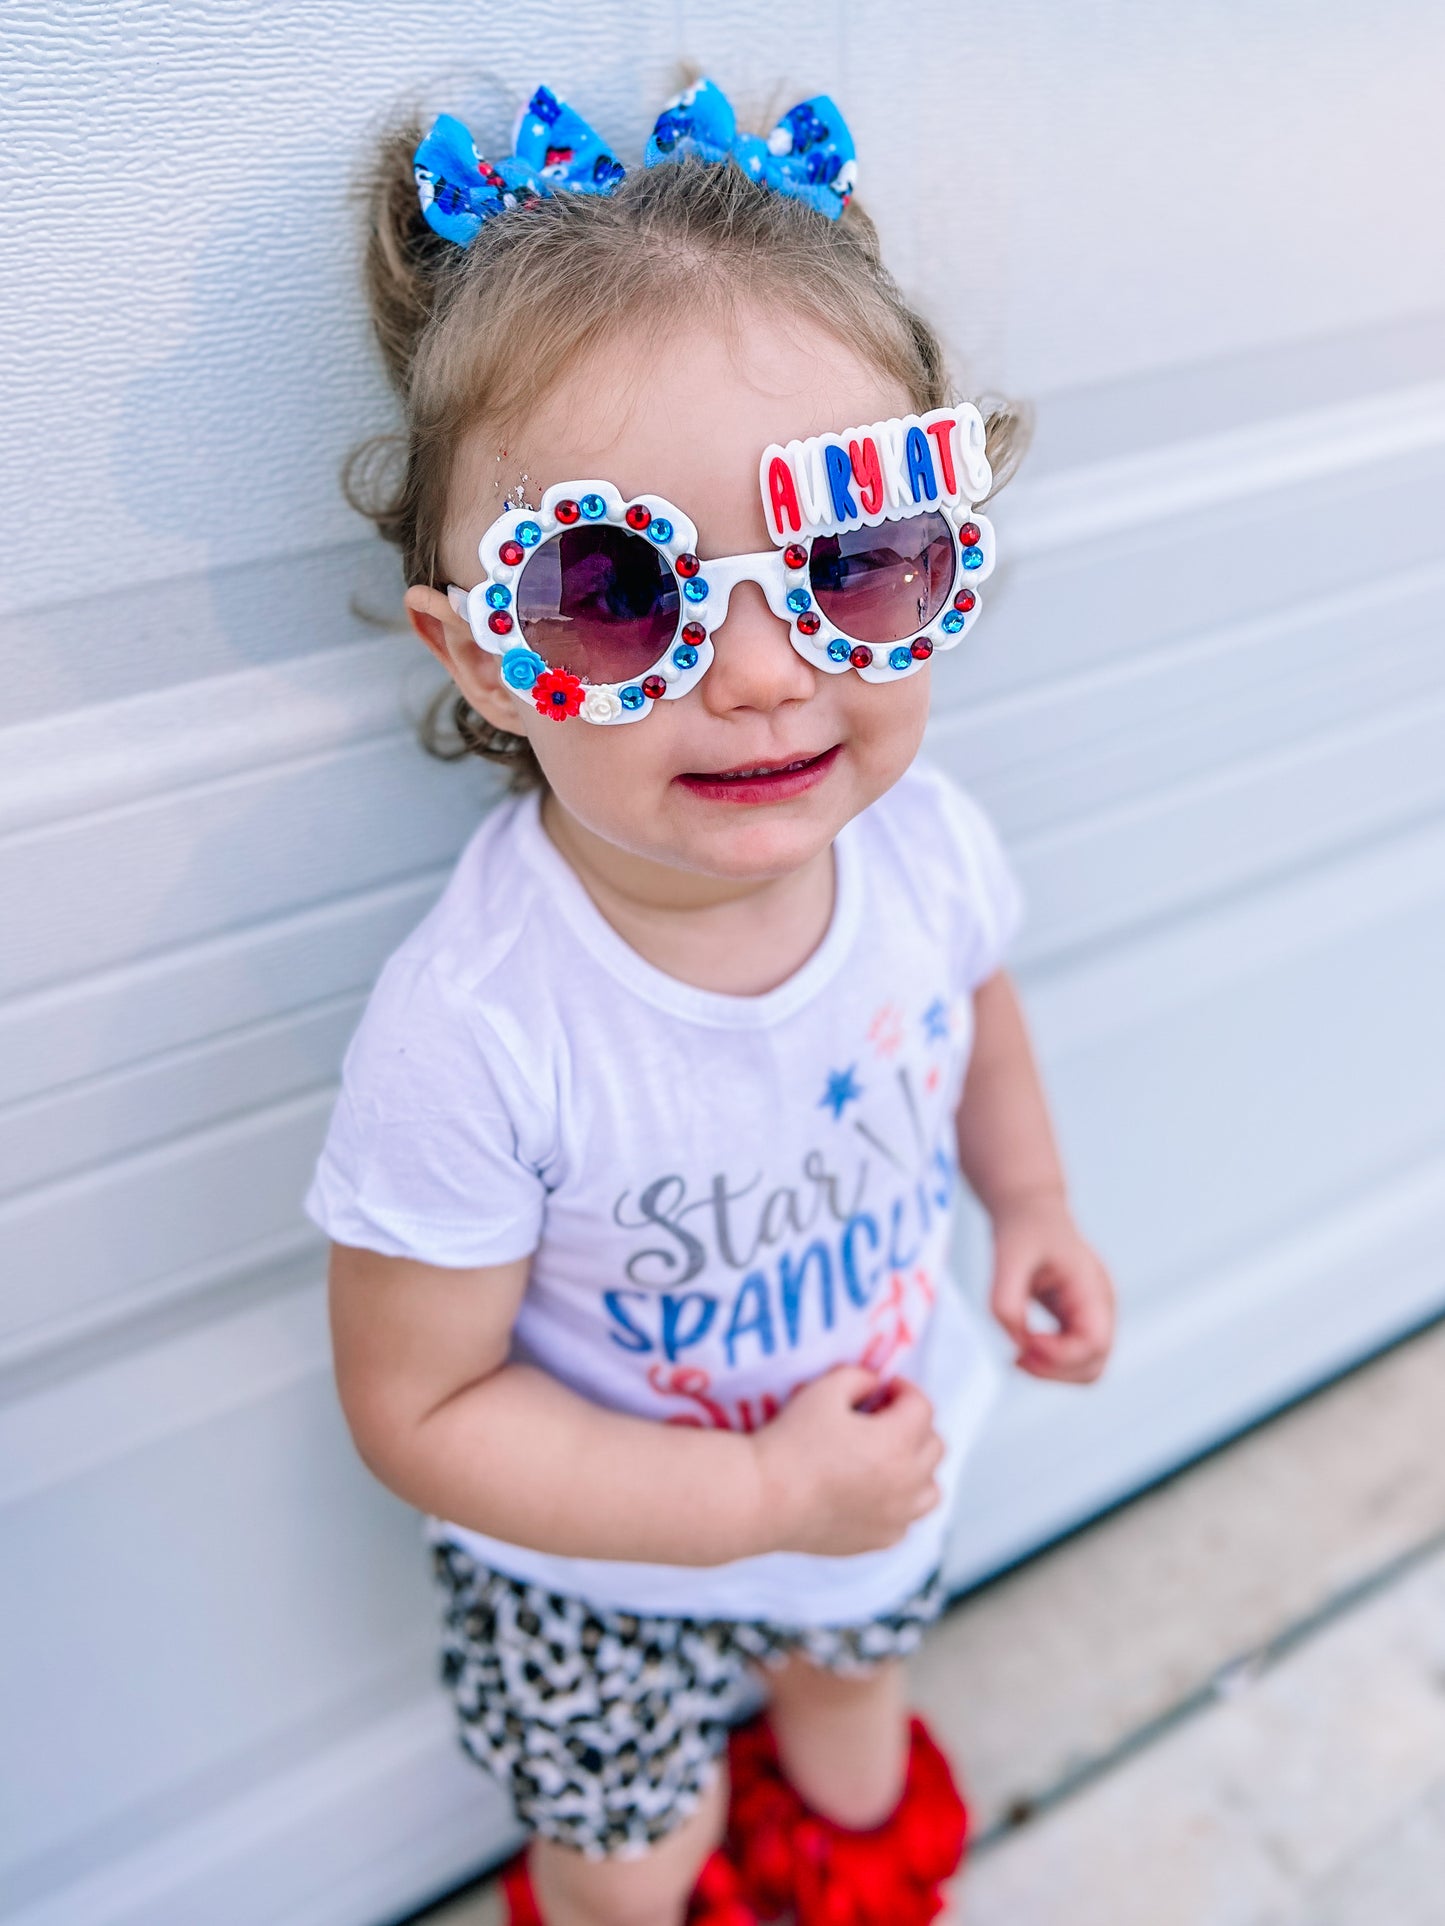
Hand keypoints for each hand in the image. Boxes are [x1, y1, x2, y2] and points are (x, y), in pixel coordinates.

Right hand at [750, 1366, 944, 1556]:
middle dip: (913, 1426)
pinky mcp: (879, 1541)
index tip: (883, 1388)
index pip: (922, 1407)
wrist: (763, 1498)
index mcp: (897, 1442)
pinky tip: (872, 1494)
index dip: (903, 1390)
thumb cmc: (791, 1441)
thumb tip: (876, 1384)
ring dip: (916, 1469)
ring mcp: (896, 1517)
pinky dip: (899, 1504)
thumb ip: (859, 1377)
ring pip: (931, 1489)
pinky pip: (907, 1520)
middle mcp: (907, 1483)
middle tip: (881, 1419)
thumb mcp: (824, 1391)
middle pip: (934, 1446)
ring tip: (886, 1460)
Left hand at [989, 1191, 1114, 1382]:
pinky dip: (1049, 1362)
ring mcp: (1093, 1315)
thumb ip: (1006, 1301)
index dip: (1059, 1356)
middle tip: (1016, 1356)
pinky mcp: (1078, 1319)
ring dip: (1052, 1371)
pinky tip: (1023, 1345)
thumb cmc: (1024, 1227)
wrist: (1030, 1209)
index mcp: (1092, 1288)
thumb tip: (1015, 1342)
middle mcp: (1101, 1307)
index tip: (1024, 1343)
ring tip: (1018, 1353)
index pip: (1094, 1344)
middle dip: (1054, 1371)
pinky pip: (1073, 1357)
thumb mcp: (1007, 1257)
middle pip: (1094, 1366)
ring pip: (1085, 1368)